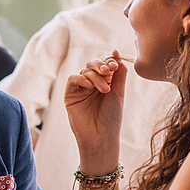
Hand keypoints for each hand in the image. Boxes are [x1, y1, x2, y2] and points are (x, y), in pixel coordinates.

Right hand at [64, 51, 126, 165]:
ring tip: (103, 89)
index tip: (115, 65)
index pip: (105, 64)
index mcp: (106, 82)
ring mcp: (81, 88)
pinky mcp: (70, 95)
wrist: (101, 136)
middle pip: (93, 64)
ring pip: (85, 70)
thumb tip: (116, 52)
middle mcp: (92, 83)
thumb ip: (119, 73)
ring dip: (94, 76)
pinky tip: (88, 86)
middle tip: (108, 71)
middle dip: (101, 65)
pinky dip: (80, 78)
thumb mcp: (118, 92)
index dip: (109, 61)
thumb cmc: (112, 117)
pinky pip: (72, 79)